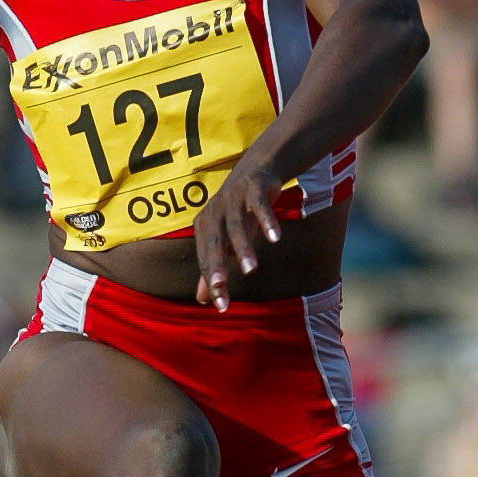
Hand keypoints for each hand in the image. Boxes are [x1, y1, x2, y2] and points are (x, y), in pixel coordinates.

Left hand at [194, 159, 281, 311]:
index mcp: (204, 226)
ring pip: (236, 225)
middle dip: (218, 265)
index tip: (222, 306)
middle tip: (222, 287)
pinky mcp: (253, 188)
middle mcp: (215, 212)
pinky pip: (259, 206)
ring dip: (243, 247)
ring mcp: (233, 198)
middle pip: (214, 242)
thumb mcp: (226, 240)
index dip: (213, 282)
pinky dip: (267, 221)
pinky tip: (275, 239)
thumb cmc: (238, 212)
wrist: (257, 171)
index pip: (206, 259)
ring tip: (251, 269)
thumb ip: (214, 268)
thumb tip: (202, 300)